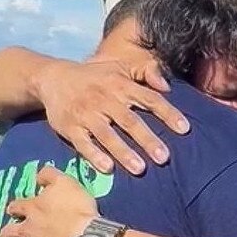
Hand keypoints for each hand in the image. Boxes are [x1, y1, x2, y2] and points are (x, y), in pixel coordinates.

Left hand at [0, 167, 97, 236]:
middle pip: (8, 234)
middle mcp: (28, 231)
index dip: (16, 208)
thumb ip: (49, 176)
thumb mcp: (66, 182)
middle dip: (7, 236)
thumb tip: (38, 174)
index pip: (16, 207)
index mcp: (33, 209)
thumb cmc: (77, 209)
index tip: (17, 210)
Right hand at [36, 57, 189, 174]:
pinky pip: (82, 143)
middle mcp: (105, 99)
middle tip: (164, 158)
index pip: (149, 99)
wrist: (53, 78)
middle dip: (148, 140)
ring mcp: (86, 114)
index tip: (184, 129)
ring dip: (124, 152)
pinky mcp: (69, 127)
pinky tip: (107, 168)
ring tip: (140, 169)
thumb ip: (146, 72)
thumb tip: (167, 86)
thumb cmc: (96, 76)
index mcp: (121, 84)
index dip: (168, 113)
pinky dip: (94, 155)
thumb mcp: (120, 67)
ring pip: (107, 135)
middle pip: (130, 121)